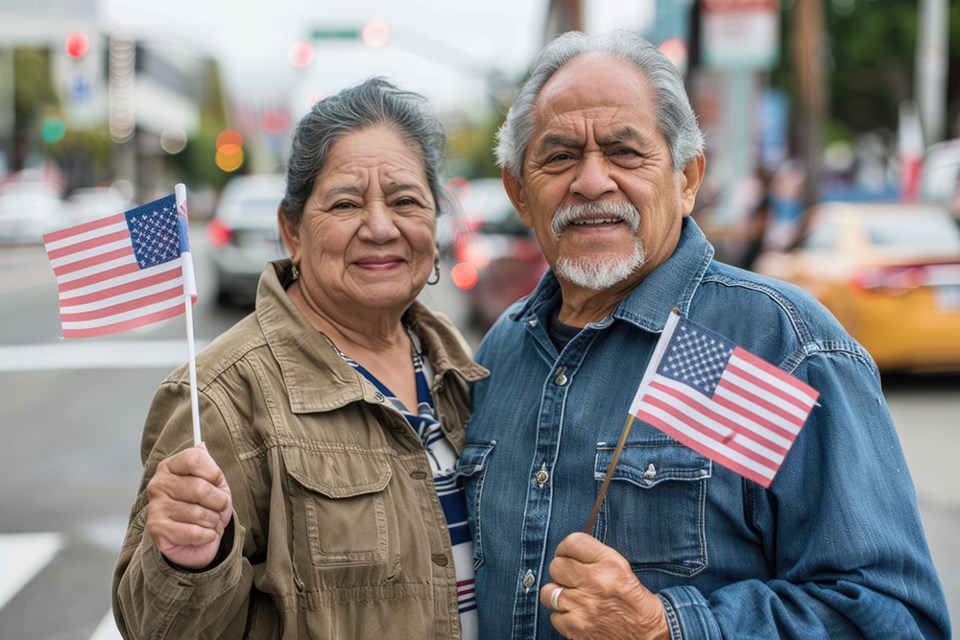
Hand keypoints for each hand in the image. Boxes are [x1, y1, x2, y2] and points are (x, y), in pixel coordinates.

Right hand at [146, 442, 231, 569]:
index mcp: (170, 466)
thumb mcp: (213, 482)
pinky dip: (207, 535)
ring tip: (209, 521)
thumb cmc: (204, 505)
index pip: (195, 458)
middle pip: (200, 488)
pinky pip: (194, 532)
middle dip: (219, 502)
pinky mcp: (157, 529)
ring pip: (199, 513)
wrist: (194, 539)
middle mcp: (159, 484)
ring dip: (214, 521)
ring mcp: (156, 507)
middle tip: (219, 508)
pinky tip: (204, 534)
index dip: (214, 472)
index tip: (217, 481)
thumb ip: (208, 464)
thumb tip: (201, 445)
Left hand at [540, 532, 668, 639]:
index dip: (566, 548)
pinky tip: (576, 615)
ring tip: (572, 598)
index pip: (572, 542)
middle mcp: (595, 582)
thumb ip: (594, 555)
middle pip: (556, 566)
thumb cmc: (632, 599)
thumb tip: (566, 551)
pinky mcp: (576, 628)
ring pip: (548, 591)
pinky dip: (562, 617)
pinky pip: (553, 616)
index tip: (568, 555)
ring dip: (557, 595)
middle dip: (562, 572)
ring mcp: (583, 606)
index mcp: (609, 563)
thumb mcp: (621, 567)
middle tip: (571, 578)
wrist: (648, 634)